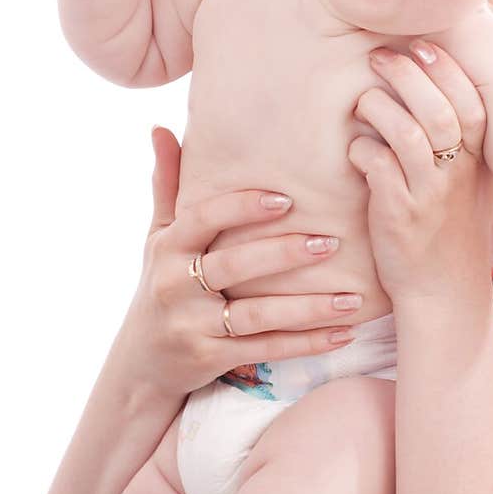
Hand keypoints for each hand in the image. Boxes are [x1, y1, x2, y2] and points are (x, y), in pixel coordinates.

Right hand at [125, 127, 365, 396]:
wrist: (140, 365)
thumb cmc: (161, 288)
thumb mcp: (157, 239)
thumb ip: (167, 187)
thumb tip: (160, 128)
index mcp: (168, 248)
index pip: (204, 219)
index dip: (242, 207)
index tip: (286, 199)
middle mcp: (176, 286)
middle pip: (235, 266)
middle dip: (285, 254)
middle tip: (332, 242)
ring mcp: (192, 326)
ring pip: (258, 315)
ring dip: (309, 308)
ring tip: (352, 298)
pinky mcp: (210, 359)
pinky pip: (266, 350)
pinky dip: (307, 344)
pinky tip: (343, 333)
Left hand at [348, 41, 492, 303]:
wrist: (444, 289)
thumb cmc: (452, 226)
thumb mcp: (473, 182)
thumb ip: (465, 139)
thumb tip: (440, 85)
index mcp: (479, 161)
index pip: (471, 103)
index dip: (446, 69)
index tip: (422, 46)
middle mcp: (457, 174)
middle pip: (436, 109)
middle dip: (405, 74)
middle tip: (378, 57)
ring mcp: (428, 194)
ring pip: (404, 133)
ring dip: (377, 108)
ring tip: (362, 104)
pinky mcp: (398, 214)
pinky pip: (375, 166)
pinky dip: (360, 150)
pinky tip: (356, 153)